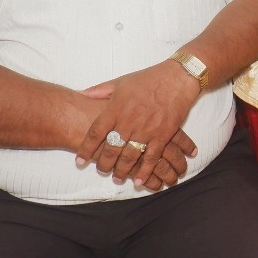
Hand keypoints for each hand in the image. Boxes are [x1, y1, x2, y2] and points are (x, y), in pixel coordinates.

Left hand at [73, 60, 201, 186]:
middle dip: (104, 164)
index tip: (79, 161)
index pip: (95, 133)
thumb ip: (101, 90)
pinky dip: (145, 171)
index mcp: (116, 108)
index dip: (86, 149)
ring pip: (129, 157)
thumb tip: (83, 94)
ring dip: (122, 171)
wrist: (178, 77)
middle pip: (111, 149)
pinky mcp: (163, 135)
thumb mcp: (122, 81)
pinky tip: (140, 180)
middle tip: (101, 170)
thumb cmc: (149, 78)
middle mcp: (128, 121)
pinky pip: (151, 157)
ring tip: (117, 178)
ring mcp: (146, 129)